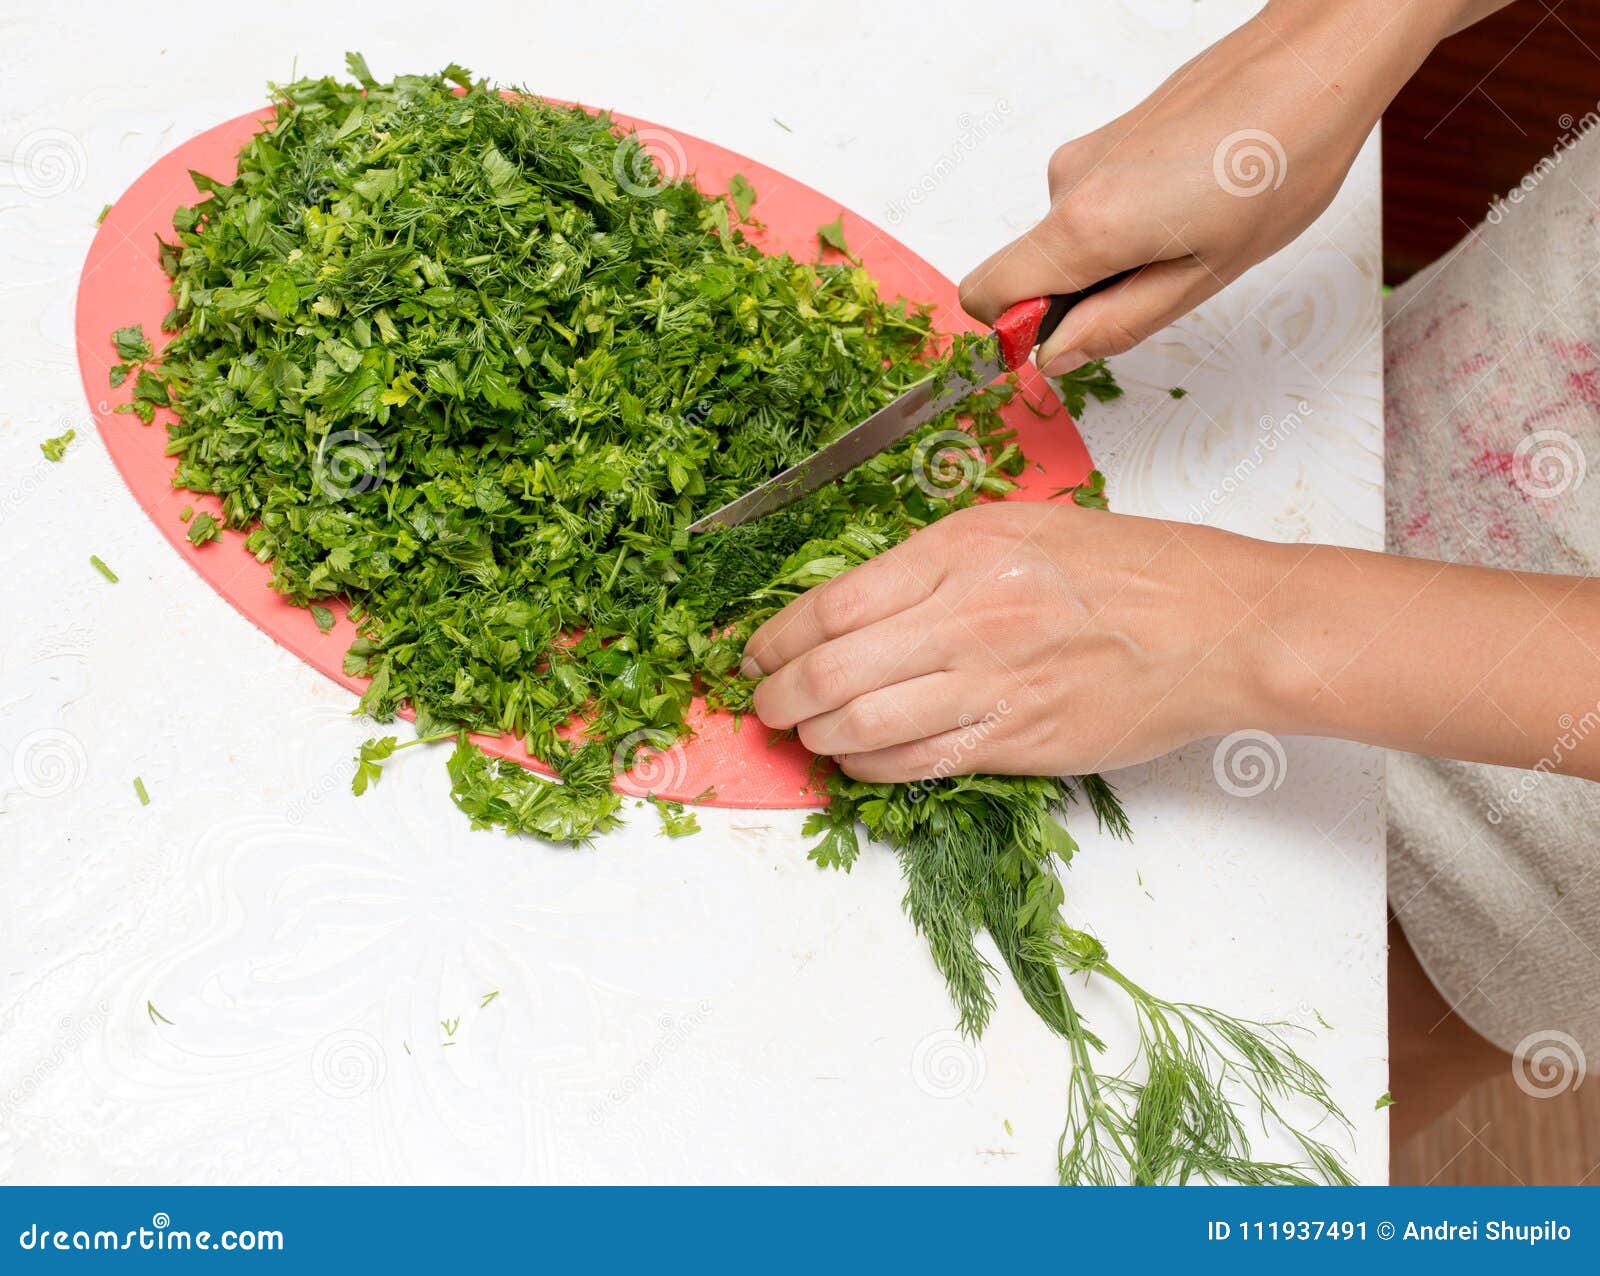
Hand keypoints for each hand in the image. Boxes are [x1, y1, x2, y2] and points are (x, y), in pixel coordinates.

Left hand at [742, 502, 1280, 780]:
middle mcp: (966, 616)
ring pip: (863, 724)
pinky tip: (855, 760)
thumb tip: (857, 606)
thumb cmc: (1128, 569)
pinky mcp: (1017, 740)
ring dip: (816, 736)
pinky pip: (917, 763)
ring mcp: (991, 683)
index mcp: (961, 551)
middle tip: (764, 705)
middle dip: (778, 696)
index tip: (755, 653)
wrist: (1215, 623)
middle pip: (831, 670)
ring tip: (804, 734)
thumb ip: (935, 563)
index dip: (775, 638)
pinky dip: (868, 766)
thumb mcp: (1019, 529)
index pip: (832, 603)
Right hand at [958, 0, 1466, 374]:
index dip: (1013, 331)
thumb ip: (1118, 322)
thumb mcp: (1203, 276)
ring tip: (1192, 235)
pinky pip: (1090, 206)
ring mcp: (1084, 156)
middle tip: (1164, 282)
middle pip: (1029, 272)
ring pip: (1067, 240)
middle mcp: (1069, 185)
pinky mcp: (1104, 139)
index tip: (1067, 338)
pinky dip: (1126, 222)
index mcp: (1086, 227)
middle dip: (1082, 296)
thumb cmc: (1277, 165)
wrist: (1310, 68)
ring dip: (1113, 257)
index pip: (986, 295)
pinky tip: (1190, 206)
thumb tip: (1057, 355)